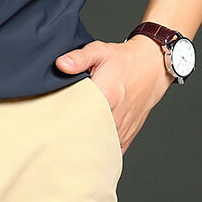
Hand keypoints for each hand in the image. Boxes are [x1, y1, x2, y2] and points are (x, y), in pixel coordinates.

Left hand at [55, 35, 175, 153]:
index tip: (50, 118)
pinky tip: (85, 143)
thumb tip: (61, 64)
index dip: (62, 118)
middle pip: (86, 133)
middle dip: (69, 133)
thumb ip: (79, 58)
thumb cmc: (123, 60)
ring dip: (82, 142)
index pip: (78, 114)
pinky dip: (97, 149)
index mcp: (106, 96)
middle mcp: (115, 116)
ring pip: (97, 145)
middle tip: (54, 129)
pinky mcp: (126, 136)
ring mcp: (121, 129)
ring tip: (67, 137)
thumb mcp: (99, 51)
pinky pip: (108, 150)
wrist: (150, 69)